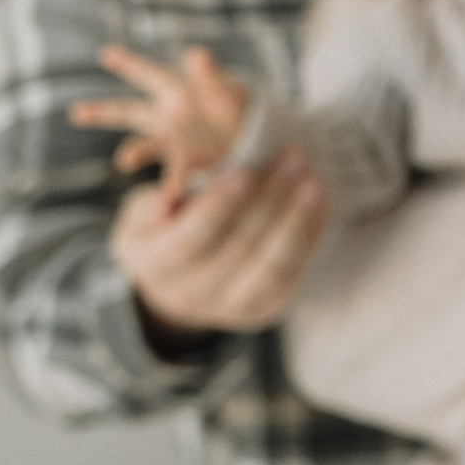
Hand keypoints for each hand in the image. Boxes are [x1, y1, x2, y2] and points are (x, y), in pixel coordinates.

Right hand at [69, 45, 251, 184]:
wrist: (250, 140)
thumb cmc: (235, 108)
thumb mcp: (227, 91)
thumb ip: (212, 77)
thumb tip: (196, 53)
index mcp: (176, 91)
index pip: (149, 74)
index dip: (128, 63)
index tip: (105, 52)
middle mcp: (166, 116)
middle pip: (129, 111)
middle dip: (103, 111)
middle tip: (76, 112)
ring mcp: (172, 141)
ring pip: (147, 145)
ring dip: (135, 152)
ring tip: (126, 160)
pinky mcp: (187, 164)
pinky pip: (176, 174)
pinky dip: (172, 185)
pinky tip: (171, 196)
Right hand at [111, 146, 328, 340]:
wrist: (182, 281)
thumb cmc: (164, 230)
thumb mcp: (144, 212)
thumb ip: (154, 204)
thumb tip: (171, 199)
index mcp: (157, 266)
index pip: (189, 241)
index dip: (217, 208)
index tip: (244, 172)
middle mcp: (192, 296)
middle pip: (238, 248)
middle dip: (269, 199)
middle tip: (293, 157)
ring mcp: (233, 307)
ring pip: (272, 265)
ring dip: (297, 219)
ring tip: (312, 179)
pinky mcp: (268, 306)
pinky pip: (294, 271)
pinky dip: (310, 233)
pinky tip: (319, 199)